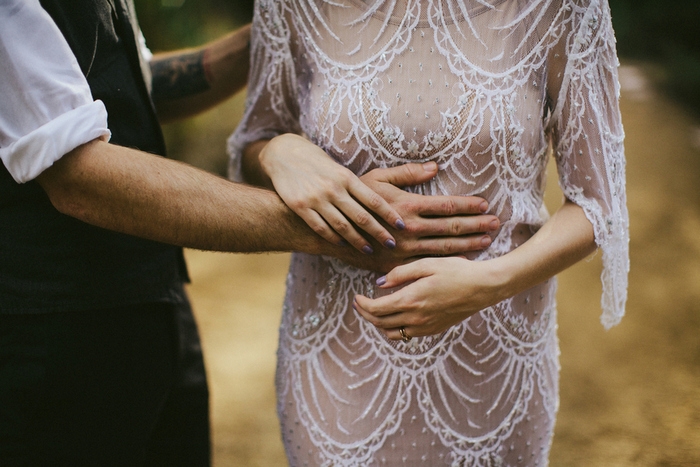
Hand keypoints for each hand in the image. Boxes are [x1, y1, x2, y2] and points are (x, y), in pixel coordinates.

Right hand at [259, 134, 404, 252]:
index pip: (373, 199)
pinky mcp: (300, 207)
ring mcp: (316, 199)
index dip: (389, 214)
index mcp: (347, 177)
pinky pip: (320, 228)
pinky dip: (332, 238)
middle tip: (392, 244)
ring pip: (341, 226)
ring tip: (369, 250)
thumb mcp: (343, 167)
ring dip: (357, 240)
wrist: (285, 156)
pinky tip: (342, 244)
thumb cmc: (320, 164)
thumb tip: (399, 186)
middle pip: (361, 216)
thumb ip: (367, 180)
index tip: (402, 226)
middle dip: (378, 232)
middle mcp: (333, 189)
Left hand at [352, 256, 506, 339]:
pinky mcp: (434, 330)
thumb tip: (379, 283)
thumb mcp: (426, 264)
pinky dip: (395, 328)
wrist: (483, 287)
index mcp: (411, 300)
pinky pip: (407, 335)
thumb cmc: (456, 271)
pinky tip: (396, 316)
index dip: (362, 305)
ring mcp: (426, 327)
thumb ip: (400, 274)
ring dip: (379, 323)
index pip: (376, 309)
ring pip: (392, 333)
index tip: (357, 296)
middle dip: (366, 314)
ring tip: (376, 310)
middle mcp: (416, 318)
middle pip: (380, 323)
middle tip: (360, 303)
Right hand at [360, 163, 499, 257]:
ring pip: (445, 247)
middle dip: (477, 225)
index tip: (486, 204)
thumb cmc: (355, 199)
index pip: (447, 206)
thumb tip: (434, 167)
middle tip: (497, 223)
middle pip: (452, 227)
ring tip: (488, 240)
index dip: (469, 205)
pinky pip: (429, 264)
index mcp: (408, 205)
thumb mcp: (378, 178)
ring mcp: (406, 249)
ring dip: (469, 244)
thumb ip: (408, 173)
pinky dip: (449, 262)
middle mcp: (411, 228)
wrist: (334, 232)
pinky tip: (464, 259)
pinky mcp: (398, 265)